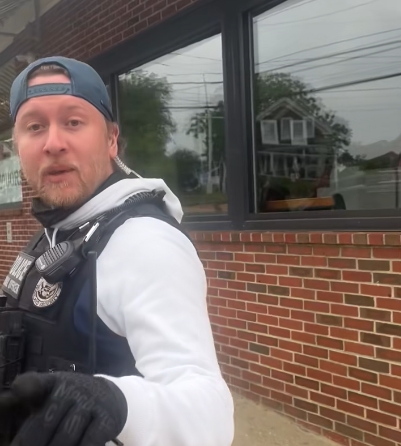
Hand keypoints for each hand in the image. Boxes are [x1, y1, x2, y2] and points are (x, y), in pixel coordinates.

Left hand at [0, 372, 127, 445]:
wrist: (110, 396)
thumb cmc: (72, 397)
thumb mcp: (52, 389)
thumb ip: (30, 391)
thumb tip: (14, 390)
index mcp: (55, 382)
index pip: (35, 383)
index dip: (25, 390)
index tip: (16, 397)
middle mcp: (73, 390)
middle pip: (45, 422)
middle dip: (31, 443)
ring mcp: (91, 404)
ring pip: (66, 436)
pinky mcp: (107, 420)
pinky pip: (90, 442)